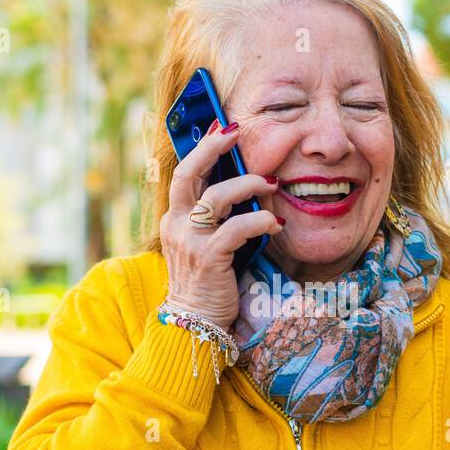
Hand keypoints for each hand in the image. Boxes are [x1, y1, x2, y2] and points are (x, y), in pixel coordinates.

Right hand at [159, 120, 282, 329]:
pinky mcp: (209, 258)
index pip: (184, 173)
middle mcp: (176, 225)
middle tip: (236, 130)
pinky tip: (275, 224)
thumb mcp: (206, 243)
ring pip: (217, 196)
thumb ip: (216, 218)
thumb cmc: (207, 282)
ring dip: (249, 185)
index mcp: (174, 219)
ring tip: (271, 185)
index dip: (202, 147)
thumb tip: (244, 187)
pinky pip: (237, 228)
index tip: (221, 125)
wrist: (195, 324)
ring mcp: (190, 241)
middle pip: (188, 172)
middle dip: (212, 147)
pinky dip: (260, 220)